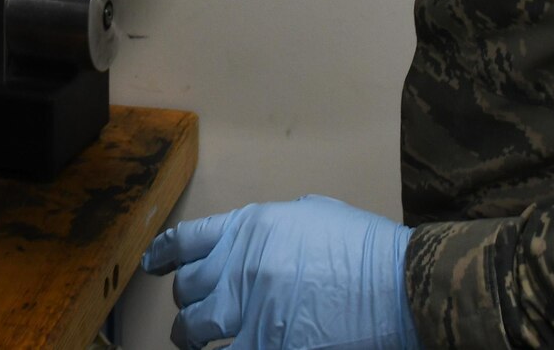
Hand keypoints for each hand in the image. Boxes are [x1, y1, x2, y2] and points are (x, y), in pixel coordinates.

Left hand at [141, 196, 418, 349]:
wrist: (401, 286)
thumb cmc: (366, 251)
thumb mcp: (314, 216)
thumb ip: (274, 226)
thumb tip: (255, 243)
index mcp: (252, 227)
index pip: (187, 239)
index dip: (163, 254)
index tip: (153, 265)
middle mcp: (243, 266)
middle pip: (187, 290)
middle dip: (186, 305)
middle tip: (190, 318)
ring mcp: (253, 311)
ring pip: (195, 330)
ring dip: (192, 340)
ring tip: (196, 347)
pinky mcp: (269, 346)